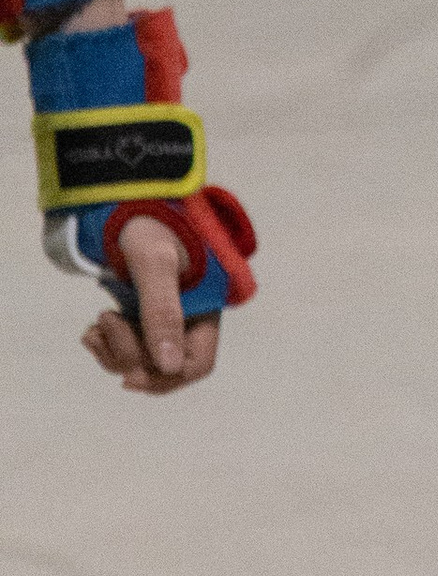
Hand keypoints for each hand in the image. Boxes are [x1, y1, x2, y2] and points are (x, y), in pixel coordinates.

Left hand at [79, 215, 220, 392]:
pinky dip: (107, 344)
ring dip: (114, 352)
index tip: (130, 375)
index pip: (198, 363)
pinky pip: (128, 345)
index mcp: (207, 305)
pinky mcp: (141, 310)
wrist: (121, 198)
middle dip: (131, 358)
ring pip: (143, 359)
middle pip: (166, 367)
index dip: (167, 377)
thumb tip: (169, 366)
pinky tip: (93, 329)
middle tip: (104, 323)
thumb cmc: (146, 222)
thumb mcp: (153, 264)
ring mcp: (164, 314)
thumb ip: (162, 313)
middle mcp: (190, 315)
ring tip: (94, 327)